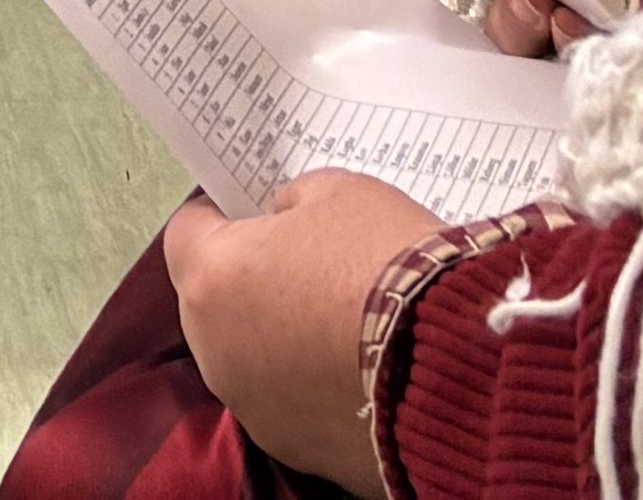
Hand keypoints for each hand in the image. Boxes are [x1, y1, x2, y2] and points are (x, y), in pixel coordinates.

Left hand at [157, 173, 441, 497]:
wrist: (455, 364)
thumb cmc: (387, 264)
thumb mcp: (338, 193)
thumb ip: (292, 204)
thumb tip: (281, 220)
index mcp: (211, 279)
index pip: (188, 233)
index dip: (224, 217)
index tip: (259, 213)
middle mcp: (214, 351)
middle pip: (213, 302)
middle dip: (249, 282)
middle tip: (309, 268)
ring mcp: (253, 408)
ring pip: (249, 359)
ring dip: (277, 340)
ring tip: (342, 324)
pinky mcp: (297, 450)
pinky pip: (290, 404)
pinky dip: (311, 387)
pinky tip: (358, 371)